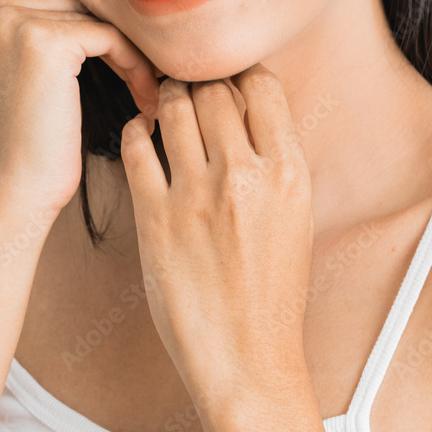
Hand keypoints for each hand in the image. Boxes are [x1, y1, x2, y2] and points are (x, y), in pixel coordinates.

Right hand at [0, 0, 160, 216]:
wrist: (14, 195)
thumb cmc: (28, 140)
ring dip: (131, 46)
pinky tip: (142, 97)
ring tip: (147, 84)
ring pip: (96, 9)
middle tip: (142, 61)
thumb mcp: (20, 67)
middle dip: (112, 19)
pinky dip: (134, 64)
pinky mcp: (44, 42)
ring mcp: (10, 21)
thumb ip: (39, 19)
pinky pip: (109, 34)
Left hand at [119, 64, 313, 408]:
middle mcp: (244, 177)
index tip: (228, 76)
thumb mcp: (296, 213)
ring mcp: (196, 197)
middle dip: (200, 79)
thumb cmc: (274, 288)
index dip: (241, 72)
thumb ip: (275, 158)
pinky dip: (135, 129)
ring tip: (165, 100)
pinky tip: (140, 132)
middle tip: (190, 82)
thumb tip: (247, 106)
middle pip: (213, 88)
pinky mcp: (155, 219)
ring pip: (173, 108)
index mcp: (288, 173)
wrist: (248, 359)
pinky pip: (135, 147)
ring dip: (166, 95)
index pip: (261, 85)